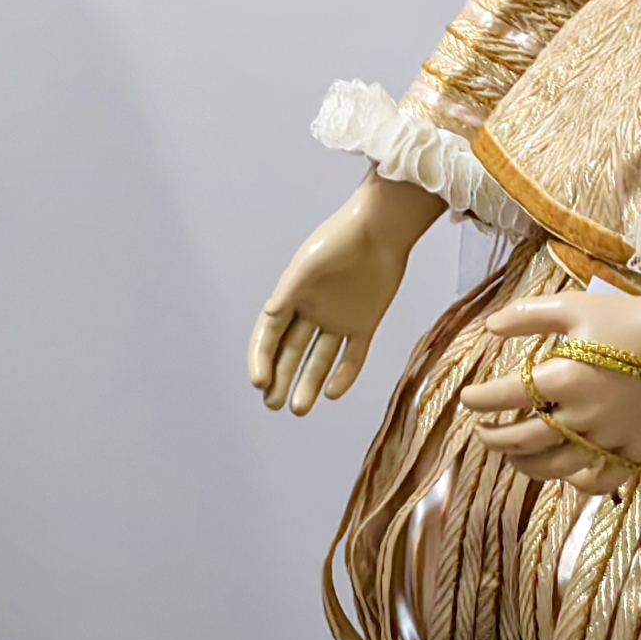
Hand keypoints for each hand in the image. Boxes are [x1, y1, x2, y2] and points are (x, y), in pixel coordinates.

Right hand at [251, 176, 443, 414]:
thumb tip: (268, 315)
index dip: (261, 358)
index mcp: (292, 296)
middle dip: (280, 379)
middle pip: (291, 352)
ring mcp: (339, 319)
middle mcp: (312, 311)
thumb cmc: (338, 241)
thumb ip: (288, 293)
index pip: (269, 334)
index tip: (259, 382)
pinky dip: (343, 375)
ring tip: (298, 409)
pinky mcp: (365, 324)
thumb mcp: (306, 267)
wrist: (381, 229)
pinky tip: (331, 393)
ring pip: (319, 359)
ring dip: (307, 384)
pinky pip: (353, 356)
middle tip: (272, 405)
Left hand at [461, 284, 640, 492]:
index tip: (467, 399)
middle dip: (495, 438)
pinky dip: (578, 483)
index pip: (507, 395)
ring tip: (511, 455)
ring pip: (557, 466)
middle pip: (526, 439)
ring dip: (525, 464)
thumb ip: (528, 315)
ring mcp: (611, 437)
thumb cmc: (627, 319)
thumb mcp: (573, 306)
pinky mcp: (636, 450)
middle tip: (480, 431)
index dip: (480, 399)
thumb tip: (489, 327)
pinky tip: (563, 473)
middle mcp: (585, 414)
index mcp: (565, 377)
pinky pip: (602, 481)